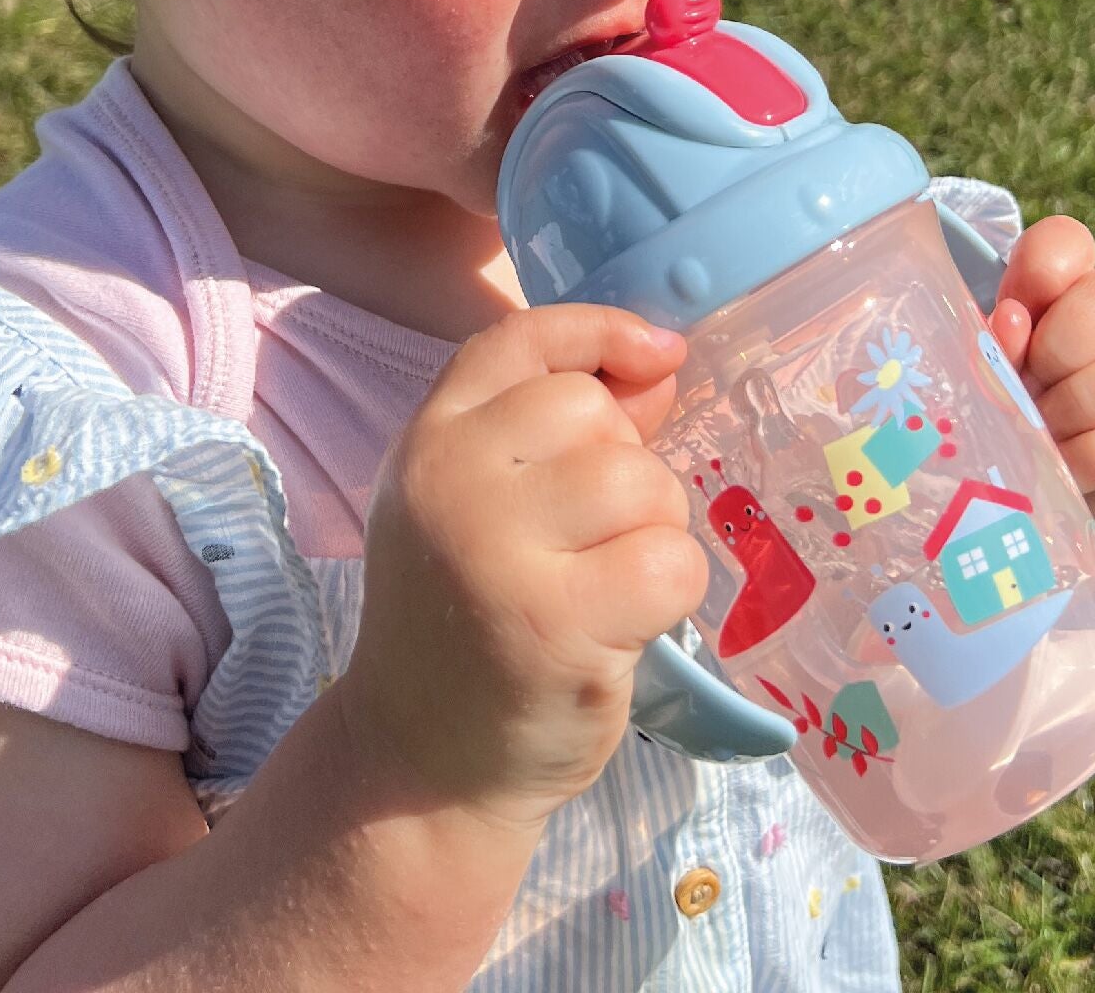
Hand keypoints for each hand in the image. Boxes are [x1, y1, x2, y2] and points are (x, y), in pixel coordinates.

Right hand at [340, 305, 707, 835]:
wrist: (421, 763)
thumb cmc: (471, 620)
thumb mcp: (487, 505)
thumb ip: (565, 428)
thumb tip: (660, 360)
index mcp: (428, 442)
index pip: (520, 342)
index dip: (599, 332)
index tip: (657, 353)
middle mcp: (451, 483)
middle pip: (595, 411)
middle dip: (625, 470)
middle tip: (590, 544)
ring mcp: (498, 551)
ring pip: (642, 483)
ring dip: (653, 533)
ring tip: (605, 586)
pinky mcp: (557, 624)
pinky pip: (670, 562)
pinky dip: (673, 594)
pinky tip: (626, 629)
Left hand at [986, 216, 1094, 554]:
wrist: (1015, 516)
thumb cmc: (989, 426)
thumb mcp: (975, 380)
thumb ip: (987, 345)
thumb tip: (1012, 320)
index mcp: (1057, 297)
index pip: (1069, 242)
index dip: (1044, 266)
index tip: (1014, 310)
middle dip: (1061, 345)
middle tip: (1026, 388)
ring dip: (1079, 405)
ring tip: (1040, 435)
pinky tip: (1064, 471)